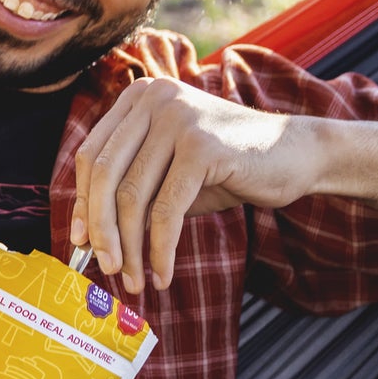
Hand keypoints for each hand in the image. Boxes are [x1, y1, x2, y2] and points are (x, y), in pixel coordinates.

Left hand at [71, 76, 320, 291]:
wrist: (296, 155)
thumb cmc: (227, 169)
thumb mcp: (169, 176)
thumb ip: (132, 192)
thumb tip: (88, 237)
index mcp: (138, 98)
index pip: (91, 155)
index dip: (82, 203)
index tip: (81, 242)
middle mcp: (154, 99)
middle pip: (104, 176)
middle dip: (101, 231)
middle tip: (105, 268)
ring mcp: (178, 118)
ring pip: (133, 197)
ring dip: (130, 249)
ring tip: (134, 280)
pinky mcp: (202, 146)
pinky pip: (166, 211)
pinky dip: (160, 250)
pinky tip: (162, 274)